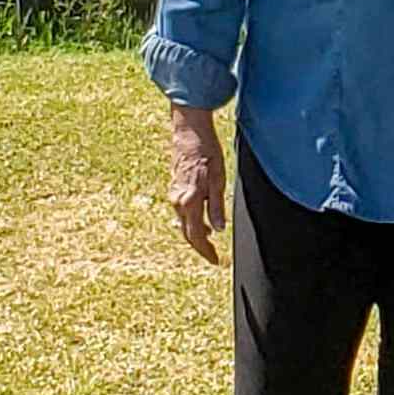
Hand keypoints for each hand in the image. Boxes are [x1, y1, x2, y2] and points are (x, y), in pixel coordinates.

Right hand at [168, 104, 227, 264]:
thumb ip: (217, 206)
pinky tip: (202, 220)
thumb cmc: (208, 153)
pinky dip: (191, 220)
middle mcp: (178, 201)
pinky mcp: (175, 188)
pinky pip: (182, 212)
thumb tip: (218, 229)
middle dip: (200, 246)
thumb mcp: (219, 180)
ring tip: (210, 240)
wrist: (189, 134)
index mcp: (189, 201)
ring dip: (196, 233)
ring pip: (184, 222)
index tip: (215, 261)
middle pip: (187, 232)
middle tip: (213, 255)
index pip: (196, 235)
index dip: (205, 250)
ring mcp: (174, 195)